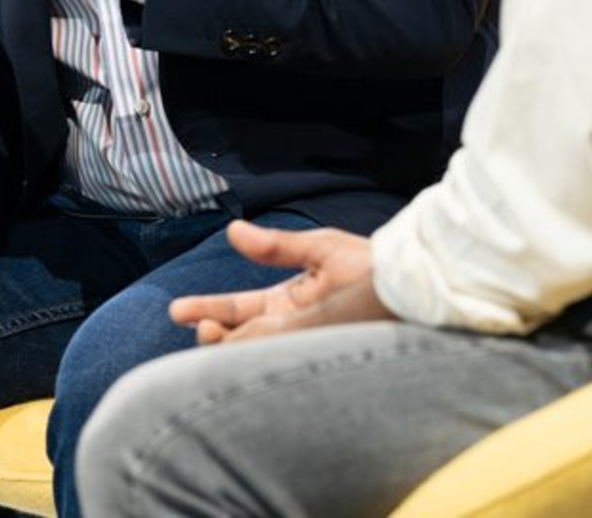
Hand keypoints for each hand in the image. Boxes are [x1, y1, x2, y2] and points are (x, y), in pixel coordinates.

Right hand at [169, 220, 393, 344]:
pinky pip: (282, 359)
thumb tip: (233, 231)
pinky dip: (258, 358)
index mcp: (288, 302)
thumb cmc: (374, 264)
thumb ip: (275, 246)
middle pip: (239, 339)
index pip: (238, 311)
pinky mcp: (320, 353)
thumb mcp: (320, 249)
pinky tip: (240, 353)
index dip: (207, 311)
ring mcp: (305, 345)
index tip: (177, 311)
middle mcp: (292, 328)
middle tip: (199, 329)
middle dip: (212, 336)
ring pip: (255, 356)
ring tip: (211, 336)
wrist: (415, 282)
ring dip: (230, 350)